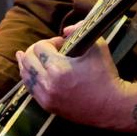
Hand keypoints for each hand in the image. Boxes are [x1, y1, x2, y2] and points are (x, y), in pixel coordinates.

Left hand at [15, 22, 136, 129]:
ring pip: (25, 75)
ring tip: (30, 56)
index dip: (50, 41)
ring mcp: (46, 97)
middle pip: (27, 60)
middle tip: (48, 49)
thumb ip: (80, 31)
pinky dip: (30, 78)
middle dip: (35, 50)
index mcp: (58, 68)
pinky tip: (31, 72)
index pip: (39, 47)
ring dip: (28, 64)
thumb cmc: (106, 75)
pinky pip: (30, 89)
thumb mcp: (97, 46)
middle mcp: (48, 83)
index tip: (63, 43)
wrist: (111, 106)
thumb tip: (65, 29)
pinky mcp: (48, 106)